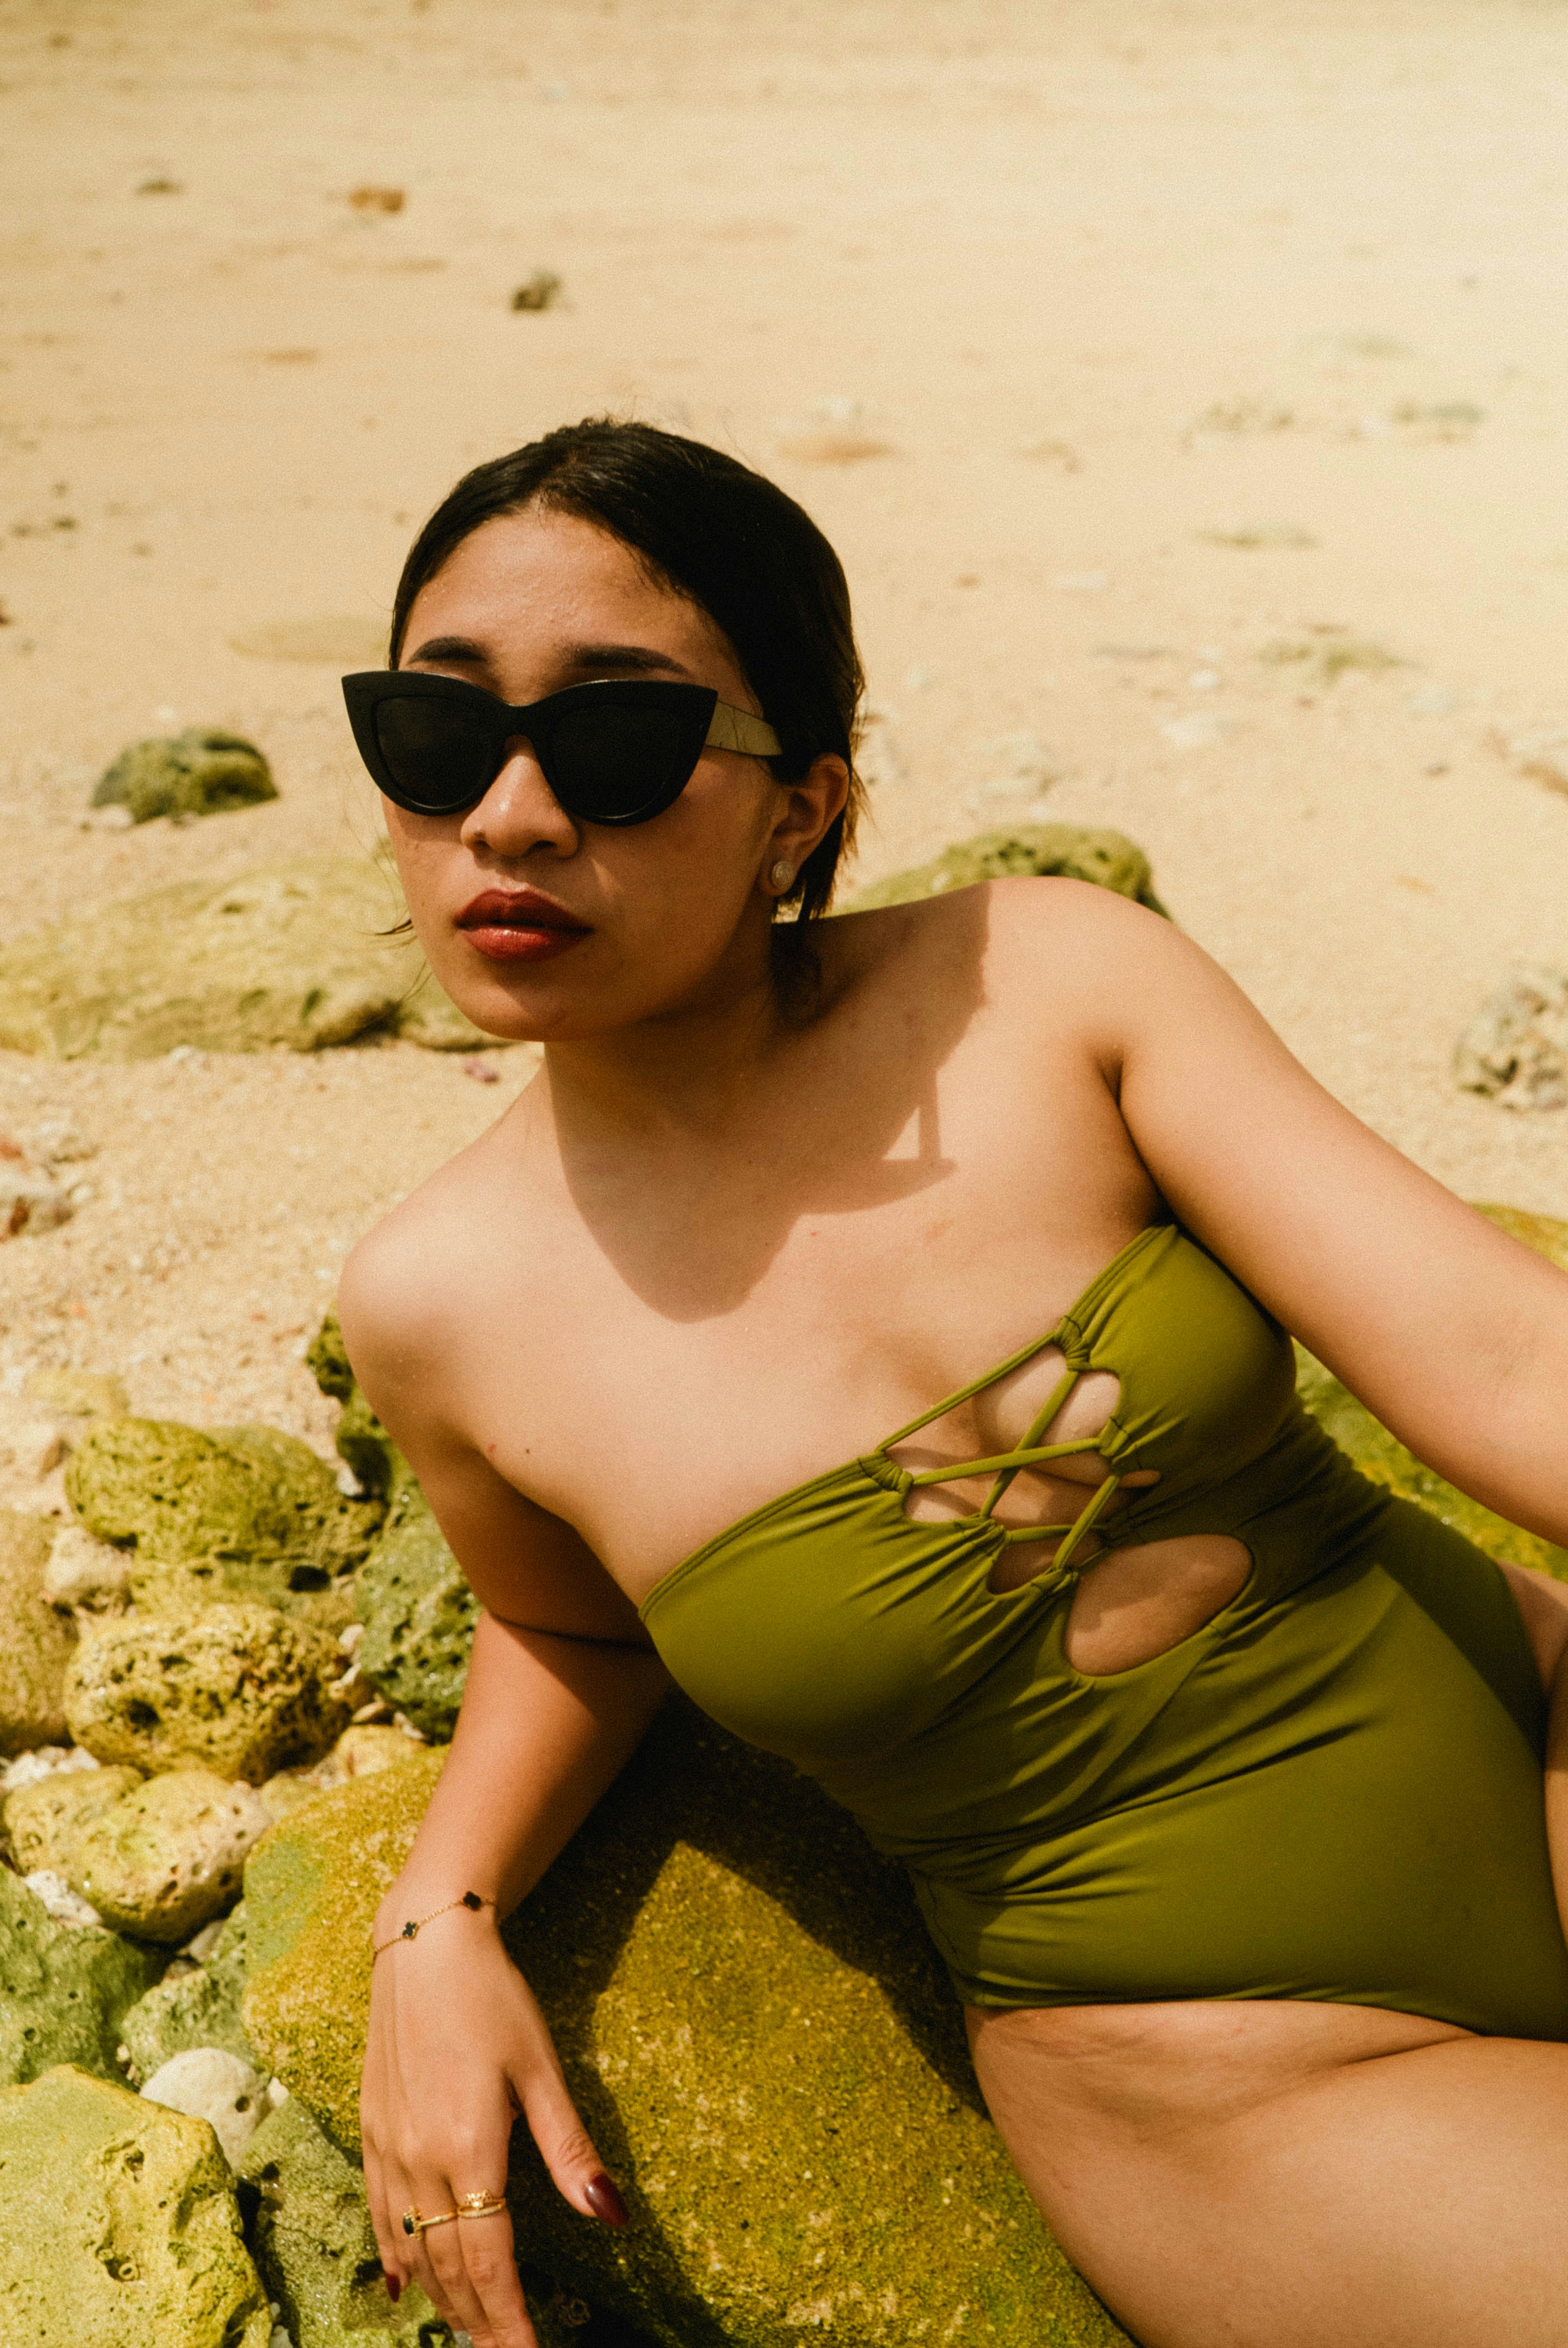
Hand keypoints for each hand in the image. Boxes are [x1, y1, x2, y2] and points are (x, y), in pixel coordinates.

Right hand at [361, 1909, 625, 2347]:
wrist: (424, 1945)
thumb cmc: (493, 1998)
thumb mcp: (543, 2069)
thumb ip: (571, 2151)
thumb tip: (612, 2215)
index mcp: (470, 2148)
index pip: (490, 2260)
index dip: (509, 2317)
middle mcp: (420, 2158)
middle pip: (448, 2265)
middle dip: (478, 2319)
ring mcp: (387, 2147)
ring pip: (410, 2246)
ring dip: (440, 2296)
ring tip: (469, 2329)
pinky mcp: (369, 2130)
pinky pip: (378, 2213)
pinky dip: (393, 2256)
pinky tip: (403, 2287)